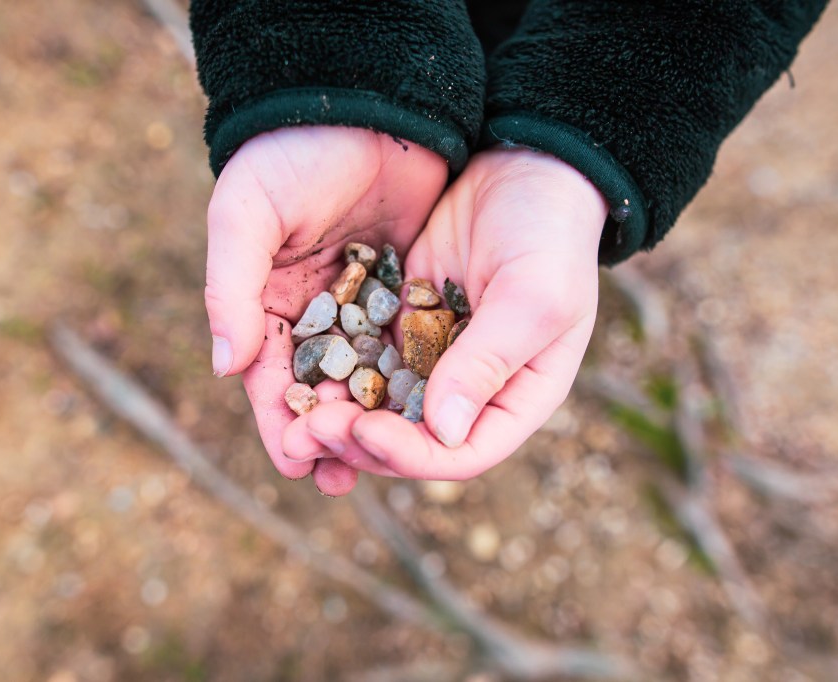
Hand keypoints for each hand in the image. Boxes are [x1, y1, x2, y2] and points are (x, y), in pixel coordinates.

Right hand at [204, 126, 446, 493]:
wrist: (363, 101)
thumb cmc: (290, 154)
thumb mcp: (246, 215)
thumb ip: (229, 289)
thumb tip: (225, 368)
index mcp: (263, 299)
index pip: (268, 376)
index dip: (279, 421)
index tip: (297, 461)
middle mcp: (309, 311)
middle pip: (316, 390)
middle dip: (326, 435)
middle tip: (341, 478)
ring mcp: (357, 303)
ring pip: (363, 378)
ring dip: (369, 422)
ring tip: (383, 464)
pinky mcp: (401, 290)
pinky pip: (403, 347)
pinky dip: (407, 383)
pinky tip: (422, 416)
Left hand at [282, 148, 606, 478]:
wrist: (526, 165)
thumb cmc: (549, 235)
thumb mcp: (532, 297)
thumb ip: (487, 361)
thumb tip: (444, 432)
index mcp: (515, 398)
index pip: (462, 454)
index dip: (411, 455)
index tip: (363, 431)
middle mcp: (470, 389)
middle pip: (409, 439)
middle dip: (358, 441)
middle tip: (305, 432)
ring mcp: (431, 357)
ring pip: (377, 405)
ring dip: (335, 414)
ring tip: (288, 414)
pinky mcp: (399, 322)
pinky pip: (360, 357)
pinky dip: (331, 369)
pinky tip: (295, 369)